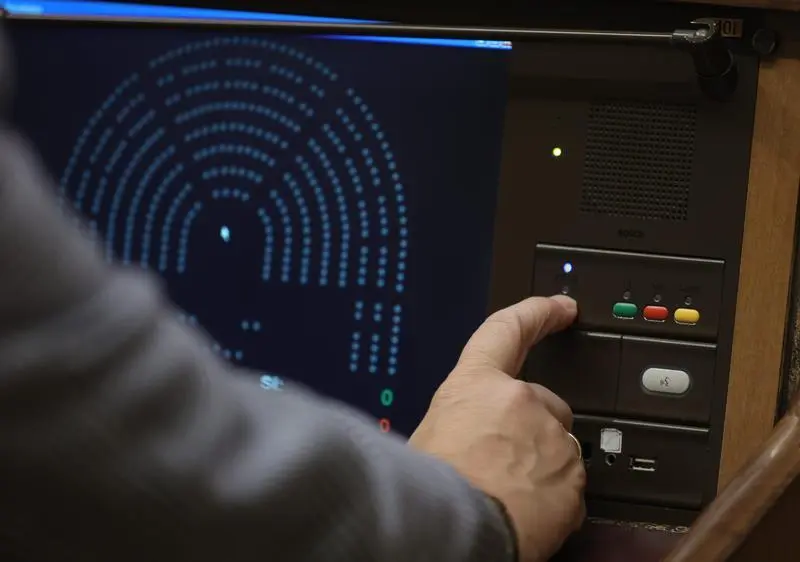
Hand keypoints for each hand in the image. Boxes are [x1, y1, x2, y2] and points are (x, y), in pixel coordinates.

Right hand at [409, 295, 585, 561]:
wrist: (451, 534)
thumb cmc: (430, 490)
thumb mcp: (430, 437)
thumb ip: (461, 421)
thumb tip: (465, 434)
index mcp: (476, 385)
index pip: (509, 329)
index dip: (539, 312)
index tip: (562, 307)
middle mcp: (520, 402)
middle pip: (543, 402)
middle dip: (532, 428)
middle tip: (503, 460)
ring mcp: (551, 439)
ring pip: (558, 446)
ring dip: (542, 465)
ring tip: (507, 493)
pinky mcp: (573, 477)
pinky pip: (569, 485)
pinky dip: (554, 497)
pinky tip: (525, 511)